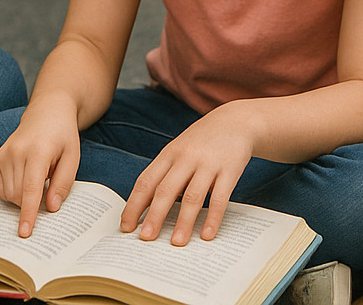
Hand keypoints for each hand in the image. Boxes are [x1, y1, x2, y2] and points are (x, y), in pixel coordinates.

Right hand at [0, 95, 82, 237]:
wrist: (47, 113)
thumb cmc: (63, 136)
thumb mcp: (72, 157)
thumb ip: (63, 183)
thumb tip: (50, 208)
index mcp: (38, 151)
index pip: (30, 189)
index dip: (28, 213)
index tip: (25, 232)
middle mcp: (17, 152)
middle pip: (19, 196)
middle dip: (32, 203)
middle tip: (48, 185)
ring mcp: (4, 154)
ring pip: (9, 195)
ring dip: (23, 197)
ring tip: (38, 175)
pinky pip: (2, 189)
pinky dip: (14, 191)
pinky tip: (26, 177)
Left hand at [121, 102, 256, 245]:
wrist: (236, 121)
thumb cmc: (202, 142)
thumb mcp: (179, 150)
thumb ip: (165, 174)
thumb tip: (147, 209)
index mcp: (169, 154)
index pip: (146, 181)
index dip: (134, 205)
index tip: (126, 226)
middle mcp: (186, 158)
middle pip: (166, 190)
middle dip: (154, 216)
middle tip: (146, 238)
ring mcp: (208, 164)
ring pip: (192, 196)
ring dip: (184, 222)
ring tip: (177, 242)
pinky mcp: (229, 170)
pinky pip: (220, 197)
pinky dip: (213, 217)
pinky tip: (207, 234)